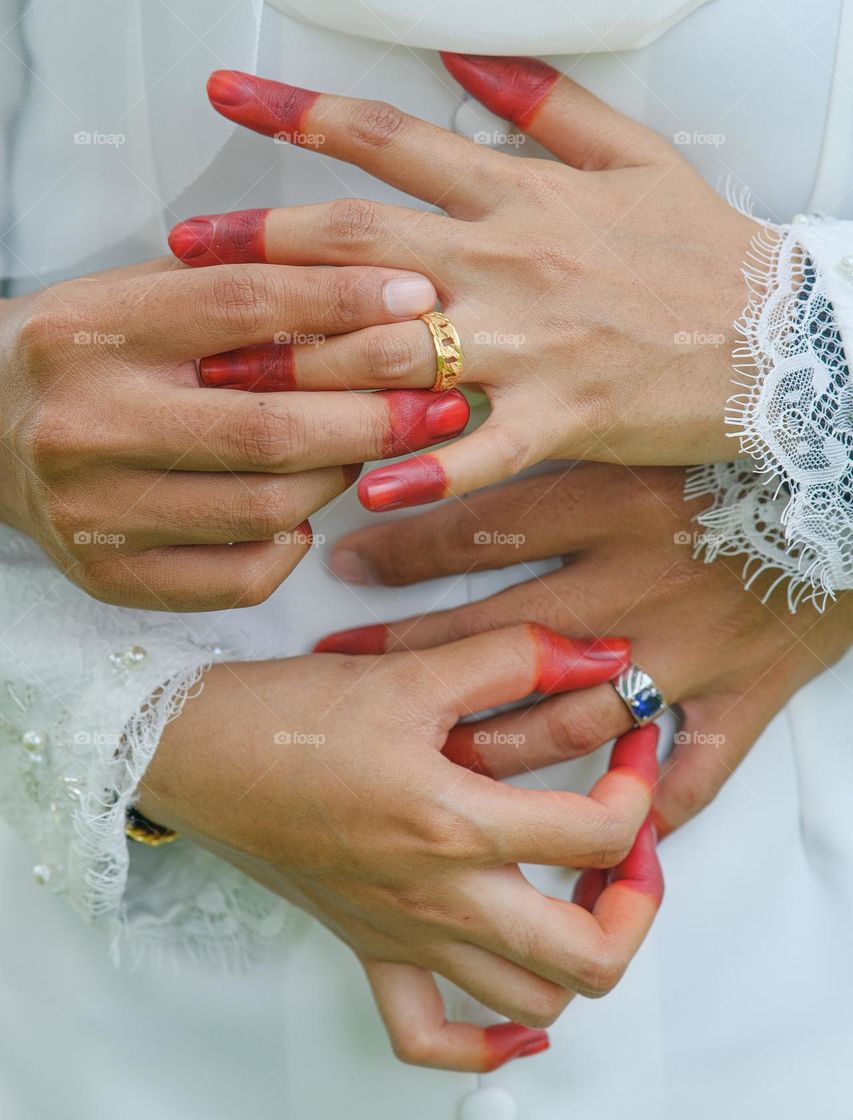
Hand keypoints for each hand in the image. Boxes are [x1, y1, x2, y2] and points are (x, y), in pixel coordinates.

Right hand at [0, 257, 467, 609]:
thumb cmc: (84, 352)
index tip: (418, 295)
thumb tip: (376, 290)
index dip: (345, 300)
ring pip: (264, 506)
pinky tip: (304, 510)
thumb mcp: (137, 292)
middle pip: (268, 426)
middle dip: (376, 412)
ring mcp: (93, 512)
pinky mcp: (108, 576)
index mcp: (91, 331)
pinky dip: (290, 544)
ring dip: (341, 477)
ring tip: (375, 448)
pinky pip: (237, 575)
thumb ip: (235, 287)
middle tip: (446, 397)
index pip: (243, 306)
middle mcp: (84, 425)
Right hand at [138, 626, 662, 1071]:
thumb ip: (512, 657)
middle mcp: (439, 898)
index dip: (642, 784)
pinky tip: (515, 1012)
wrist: (197, 753)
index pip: (599, 833)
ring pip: (529, 1002)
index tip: (635, 742)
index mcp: (454, 824)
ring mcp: (405, 936)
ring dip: (580, 957)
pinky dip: (486, 1041)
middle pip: (589, 954)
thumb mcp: (411, 671)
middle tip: (636, 842)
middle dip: (639, 901)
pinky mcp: (369, 949)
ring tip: (583, 891)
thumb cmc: (289, 715)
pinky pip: (430, 1039)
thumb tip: (596, 652)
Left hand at [169, 60, 753, 513]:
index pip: (391, 143)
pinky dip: (426, 467)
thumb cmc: (706, 250)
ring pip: (399, 349)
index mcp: (520, 197)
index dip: (302, 114)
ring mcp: (535, 345)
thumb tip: (462, 60)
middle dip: (264, 247)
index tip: (227, 96)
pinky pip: (484, 450)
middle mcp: (510, 264)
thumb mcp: (635, 155)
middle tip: (182, 253)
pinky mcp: (567, 418)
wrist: (787, 339)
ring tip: (224, 375)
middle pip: (364, 248)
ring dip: (306, 363)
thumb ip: (544, 103)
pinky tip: (363, 491)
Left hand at [318, 464, 852, 832]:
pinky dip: (646, 814)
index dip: (401, 556)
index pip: (478, 533)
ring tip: (433, 765)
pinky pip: (693, 774)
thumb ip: (555, 443)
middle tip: (345, 683)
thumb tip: (449, 442)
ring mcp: (691, 650)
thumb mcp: (638, 427)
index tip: (340, 570)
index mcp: (610, 505)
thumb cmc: (742, 450)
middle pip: (502, 639)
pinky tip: (595, 845)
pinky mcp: (746, 695)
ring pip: (573, 722)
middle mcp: (637, 584)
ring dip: (498, 748)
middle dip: (415, 665)